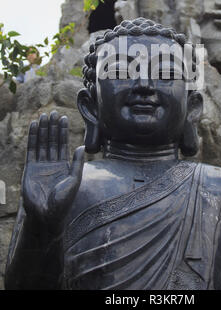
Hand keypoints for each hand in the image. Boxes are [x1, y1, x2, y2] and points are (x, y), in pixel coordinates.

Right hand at [22, 111, 84, 233]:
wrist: (46, 216)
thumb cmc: (63, 202)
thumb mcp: (74, 180)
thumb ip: (77, 163)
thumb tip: (82, 146)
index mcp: (64, 166)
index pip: (63, 144)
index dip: (63, 131)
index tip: (63, 118)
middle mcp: (52, 164)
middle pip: (52, 141)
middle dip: (52, 127)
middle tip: (53, 112)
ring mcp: (40, 165)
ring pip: (42, 143)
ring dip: (42, 129)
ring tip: (44, 116)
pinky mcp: (29, 169)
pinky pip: (31, 150)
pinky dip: (32, 138)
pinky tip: (33, 126)